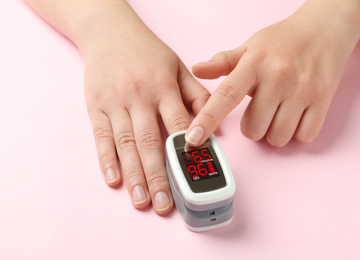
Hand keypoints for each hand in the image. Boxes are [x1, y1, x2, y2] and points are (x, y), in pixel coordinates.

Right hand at [81, 15, 209, 213]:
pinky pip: (101, 137)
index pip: (178, 123)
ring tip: (142, 200)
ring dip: (134, 175)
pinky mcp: (96, 107)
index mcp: (163, 87)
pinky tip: (114, 180)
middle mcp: (139, 97)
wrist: (109, 32)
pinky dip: (107, 160)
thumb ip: (197, 95)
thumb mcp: (178, 67)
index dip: (187, 149)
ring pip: (126, 144)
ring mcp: (115, 103)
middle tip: (165, 203)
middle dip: (158, 175)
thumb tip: (215, 126)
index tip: (195, 174)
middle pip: (150, 142)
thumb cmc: (147, 52)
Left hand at [186, 1, 359, 146]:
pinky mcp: (323, 99)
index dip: (207, 120)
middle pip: (253, 129)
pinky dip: (297, 132)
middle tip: (260, 110)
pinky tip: (296, 115)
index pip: (225, 96)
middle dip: (253, 126)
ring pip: (277, 137)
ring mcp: (302, 90)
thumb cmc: (283, 40)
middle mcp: (277, 77)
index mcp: (254, 64)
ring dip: (274, 132)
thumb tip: (196, 69)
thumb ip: (223, 62)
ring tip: (278, 113)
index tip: (192, 138)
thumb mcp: (250, 46)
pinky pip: (304, 136)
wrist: (325, 28)